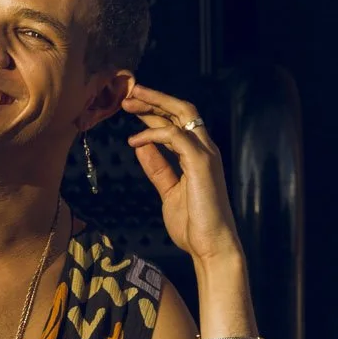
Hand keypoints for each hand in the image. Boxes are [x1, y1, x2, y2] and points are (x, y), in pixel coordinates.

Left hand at [119, 82, 241, 262]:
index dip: (153, 109)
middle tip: (128, 92)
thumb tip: (141, 146)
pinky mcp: (202, 163)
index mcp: (198, 154)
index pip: (176, 121)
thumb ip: (158, 168)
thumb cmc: (193, 223)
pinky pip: (176, 136)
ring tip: (128, 104)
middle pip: (181, 108)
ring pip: (182, 114)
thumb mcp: (168, 191)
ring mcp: (205, 154)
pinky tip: (135, 141)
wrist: (210, 246)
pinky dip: (154, 134)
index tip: (130, 104)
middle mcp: (204, 148)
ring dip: (153, 105)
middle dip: (154, 97)